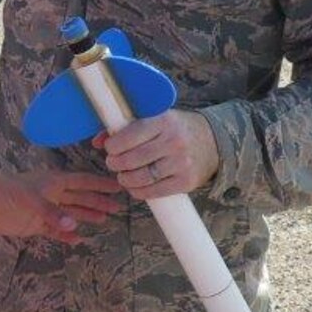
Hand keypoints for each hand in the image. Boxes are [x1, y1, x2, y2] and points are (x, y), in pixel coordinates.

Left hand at [0, 170, 120, 241]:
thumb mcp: (30, 200)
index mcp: (52, 181)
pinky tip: (78, 238)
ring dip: (86, 216)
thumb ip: (52, 214)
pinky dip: (66, 234)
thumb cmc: (3, 193)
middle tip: (118, 208)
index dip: (100, 185)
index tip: (118, 187)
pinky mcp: (33, 224)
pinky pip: (55, 229)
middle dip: (98, 202)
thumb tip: (74, 228)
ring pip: (70, 212)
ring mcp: (43, 209)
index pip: (82, 181)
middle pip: (80, 197)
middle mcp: (51, 194)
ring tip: (104, 221)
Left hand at [96, 110, 218, 200]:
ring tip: (123, 175)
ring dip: (125, 179)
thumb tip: (97, 141)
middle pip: (131, 160)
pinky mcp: (186, 182)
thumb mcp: (156, 119)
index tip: (110, 149)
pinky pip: (154, 192)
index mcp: (164, 121)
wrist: (214, 141)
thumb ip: (126, 128)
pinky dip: (138, 192)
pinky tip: (134, 187)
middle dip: (115, 164)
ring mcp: (181, 163)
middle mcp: (174, 142)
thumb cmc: (177, 128)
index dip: (113, 146)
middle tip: (113, 163)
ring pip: (141, 178)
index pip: (129, 136)